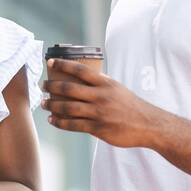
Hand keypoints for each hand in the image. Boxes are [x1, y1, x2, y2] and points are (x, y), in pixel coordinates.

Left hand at [39, 59, 162, 148]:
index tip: (50, 62)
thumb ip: (100, 84)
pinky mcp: (98, 128)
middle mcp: (101, 96)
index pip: (80, 70)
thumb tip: (82, 79)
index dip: (63, 65)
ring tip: (44, 103)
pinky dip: (60, 122)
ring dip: (52, 106)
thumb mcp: (117, 89)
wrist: (148, 125)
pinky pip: (73, 125)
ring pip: (68, 108)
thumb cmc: (131, 106)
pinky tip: (52, 120)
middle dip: (51, 87)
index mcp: (106, 83)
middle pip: (69, 89)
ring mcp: (99, 113)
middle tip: (42, 86)